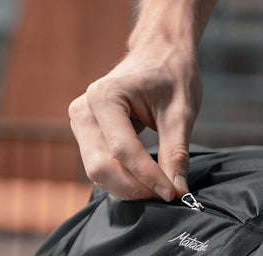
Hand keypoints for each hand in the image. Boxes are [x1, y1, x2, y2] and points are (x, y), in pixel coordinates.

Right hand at [69, 45, 199, 201]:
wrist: (159, 54)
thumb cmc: (172, 75)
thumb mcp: (181, 113)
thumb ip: (176, 153)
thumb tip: (178, 192)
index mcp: (104, 96)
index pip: (122, 150)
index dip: (148, 176)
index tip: (172, 193)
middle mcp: (84, 110)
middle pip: (102, 166)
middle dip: (135, 187)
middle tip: (167, 194)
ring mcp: (81, 123)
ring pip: (97, 172)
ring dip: (128, 188)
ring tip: (159, 188)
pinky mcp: (86, 135)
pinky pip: (99, 168)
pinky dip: (122, 181)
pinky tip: (146, 182)